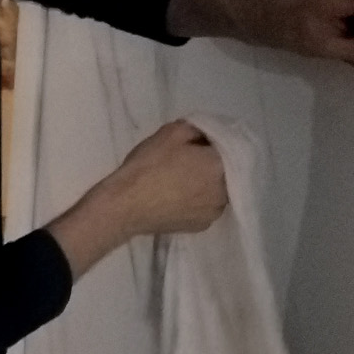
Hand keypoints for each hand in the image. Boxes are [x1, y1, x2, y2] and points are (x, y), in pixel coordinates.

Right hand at [108, 119, 227, 236]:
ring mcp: (214, 212)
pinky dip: (198, 201)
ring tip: (183, 181)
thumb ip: (196, 127)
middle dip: (211, 165)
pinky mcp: (201, 226)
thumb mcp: (171, 132)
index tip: (197, 142)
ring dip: (206, 184)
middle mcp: (225, 191)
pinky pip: (206, 207)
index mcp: (220, 165)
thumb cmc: (149, 165)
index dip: (211, 143)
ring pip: (217, 191)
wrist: (126, 205)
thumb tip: (205, 135)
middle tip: (189, 161)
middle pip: (225, 171)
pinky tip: (180, 197)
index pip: (227, 148)